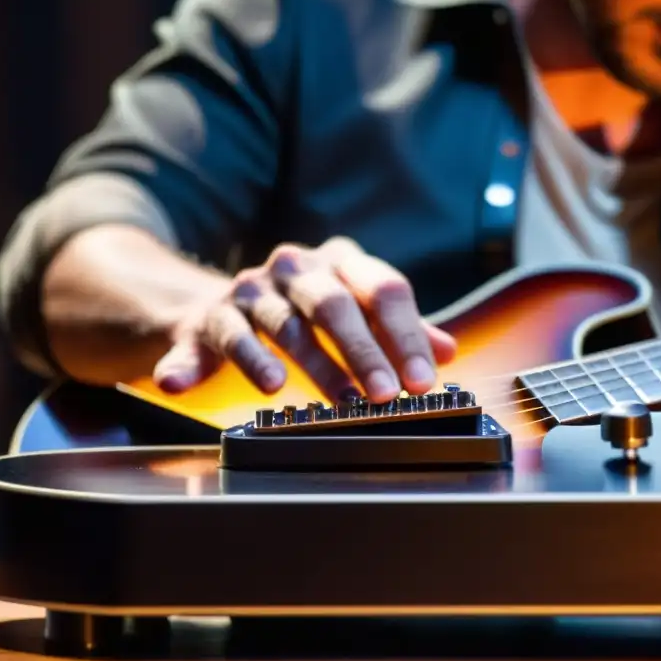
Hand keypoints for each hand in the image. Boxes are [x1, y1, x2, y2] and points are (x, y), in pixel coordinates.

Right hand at [152, 237, 456, 402]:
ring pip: (284, 325)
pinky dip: (220, 363)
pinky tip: (237, 386)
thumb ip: (398, 332)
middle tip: (385, 395)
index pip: (383, 291)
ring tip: (334, 398)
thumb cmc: (304, 316)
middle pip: (335, 304)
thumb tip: (448, 351)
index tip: (424, 381)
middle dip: (363, 351)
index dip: (407, 336)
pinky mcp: (211, 317)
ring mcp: (252, 290)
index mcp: (340, 263)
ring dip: (312, 365)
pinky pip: (224, 339)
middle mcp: (297, 268)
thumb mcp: (354, 316)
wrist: (217, 309)